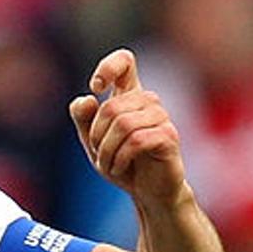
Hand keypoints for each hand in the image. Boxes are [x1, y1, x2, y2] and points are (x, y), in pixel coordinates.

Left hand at [69, 49, 186, 206]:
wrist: (147, 191)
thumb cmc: (122, 161)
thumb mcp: (93, 140)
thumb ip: (83, 118)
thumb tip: (87, 99)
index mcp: (129, 94)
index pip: (125, 61)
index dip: (108, 68)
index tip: (96, 87)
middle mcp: (148, 101)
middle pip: (111, 106)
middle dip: (96, 135)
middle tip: (98, 154)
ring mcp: (161, 117)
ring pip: (123, 124)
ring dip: (107, 150)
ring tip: (108, 164)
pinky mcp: (169, 136)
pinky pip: (136, 140)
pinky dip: (119, 158)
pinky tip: (119, 168)